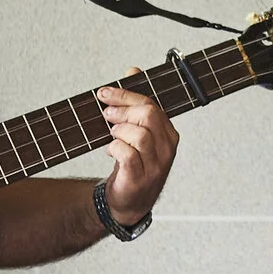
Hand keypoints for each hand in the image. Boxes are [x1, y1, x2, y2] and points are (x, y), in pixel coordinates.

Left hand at [96, 71, 177, 225]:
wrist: (130, 202)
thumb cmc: (134, 163)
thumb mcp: (137, 131)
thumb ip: (136, 103)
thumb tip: (133, 70)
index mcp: (169, 134)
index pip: (152, 105)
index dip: (125, 95)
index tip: (104, 93)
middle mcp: (167, 148)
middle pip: (148, 115)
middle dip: (122, 110)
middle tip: (106, 114)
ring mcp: (156, 165)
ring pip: (138, 134)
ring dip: (118, 131)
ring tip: (112, 135)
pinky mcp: (141, 178)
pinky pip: (127, 155)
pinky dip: (114, 148)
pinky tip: (111, 150)